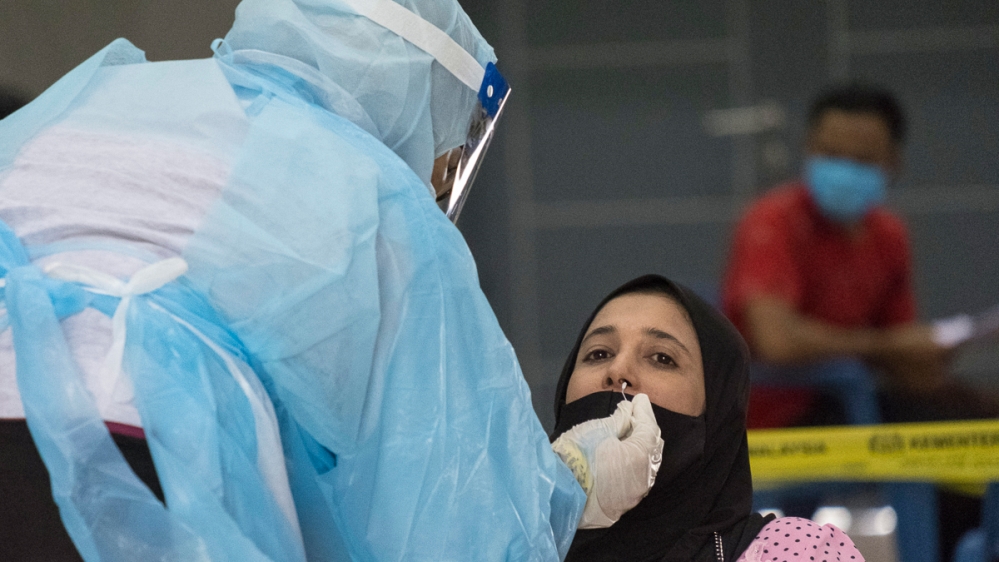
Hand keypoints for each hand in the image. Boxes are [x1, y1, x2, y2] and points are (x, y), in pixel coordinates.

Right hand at [551, 394, 663, 527]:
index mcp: (641, 454)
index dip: (644, 411)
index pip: (649, 427)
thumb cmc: (579, 456)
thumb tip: (629, 410)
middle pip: (652, 446)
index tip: (639, 398)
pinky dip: (634, 461)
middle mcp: (646, 474)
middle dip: (644, 428)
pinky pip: (638, 476)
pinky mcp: (627, 501)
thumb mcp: (598, 429)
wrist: (561, 494)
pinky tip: (623, 454)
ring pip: (647, 462)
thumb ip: (619, 418)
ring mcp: (638, 492)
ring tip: (628, 433)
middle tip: (633, 414)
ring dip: (640, 446)